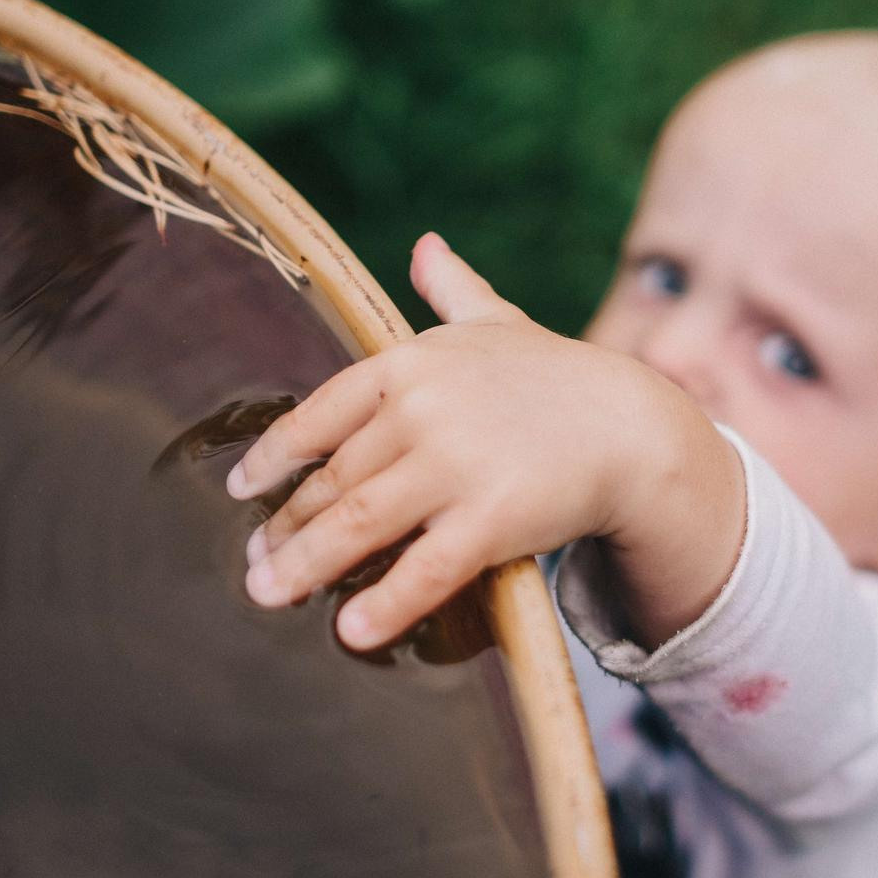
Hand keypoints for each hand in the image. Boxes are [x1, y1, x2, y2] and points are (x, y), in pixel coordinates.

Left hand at [228, 233, 743, 650]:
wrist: (635, 428)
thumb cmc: (559, 378)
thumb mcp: (499, 324)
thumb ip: (452, 291)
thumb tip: (426, 245)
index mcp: (409, 363)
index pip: (317, 416)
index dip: (273, 458)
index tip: (242, 491)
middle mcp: (421, 411)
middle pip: (331, 481)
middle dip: (284, 528)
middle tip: (254, 568)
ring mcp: (454, 466)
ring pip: (356, 526)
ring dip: (303, 568)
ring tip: (268, 596)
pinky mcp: (491, 521)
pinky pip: (422, 571)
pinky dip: (382, 605)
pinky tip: (350, 632)